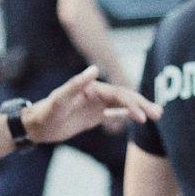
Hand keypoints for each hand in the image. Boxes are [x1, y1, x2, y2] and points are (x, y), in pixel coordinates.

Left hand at [24, 67, 158, 144]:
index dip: (131, 104)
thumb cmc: (46, 112)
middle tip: (159, 114)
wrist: (36, 126)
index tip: (142, 116)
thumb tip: (94, 69)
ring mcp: (95, 105)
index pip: (117, 94)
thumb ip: (76, 84)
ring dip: (137, 110)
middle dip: (142, 105)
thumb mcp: (59, 99)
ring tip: (155, 116)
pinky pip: (113, 114)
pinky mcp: (93, 116)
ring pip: (122, 105)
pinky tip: (136, 120)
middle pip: (124, 98)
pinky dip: (125, 115)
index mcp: (92, 88)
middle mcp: (96, 94)